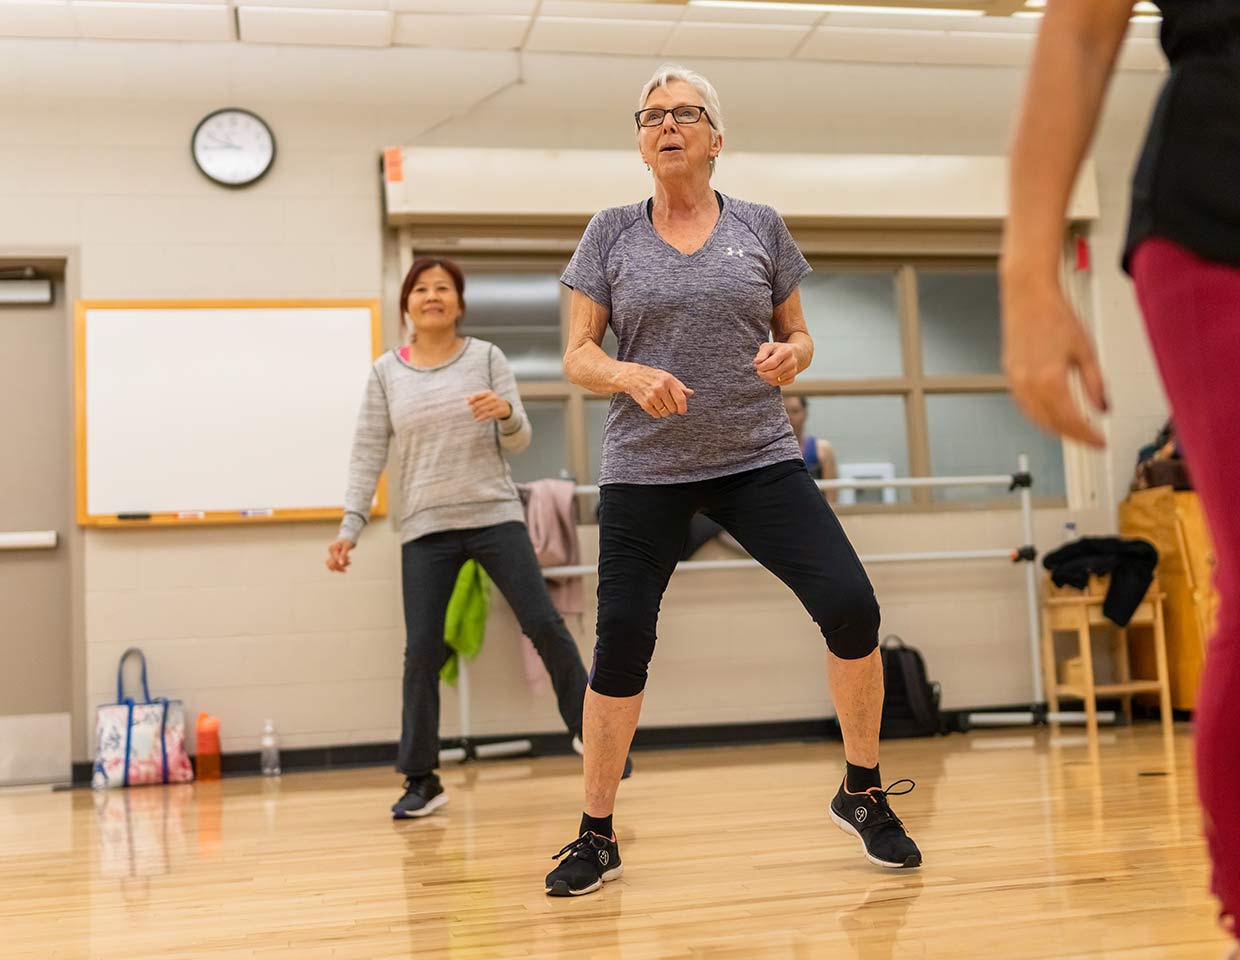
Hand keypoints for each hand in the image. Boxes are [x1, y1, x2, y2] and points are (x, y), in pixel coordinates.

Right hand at [326, 538, 354, 572]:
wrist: (349, 535)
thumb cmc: (348, 540)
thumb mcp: (347, 547)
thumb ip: (343, 555)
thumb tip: (341, 564)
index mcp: (333, 549)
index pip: (334, 560)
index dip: (341, 564)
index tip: (350, 563)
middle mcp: (331, 551)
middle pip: (332, 564)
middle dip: (340, 566)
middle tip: (350, 563)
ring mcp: (333, 553)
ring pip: (334, 564)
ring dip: (341, 565)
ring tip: (350, 562)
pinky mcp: (335, 554)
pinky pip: (336, 562)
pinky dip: (342, 563)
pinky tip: (348, 561)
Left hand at [467, 391, 512, 422]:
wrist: (505, 407)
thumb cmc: (492, 402)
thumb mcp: (486, 397)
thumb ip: (477, 397)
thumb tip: (466, 398)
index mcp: (488, 392)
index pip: (477, 396)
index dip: (471, 401)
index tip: (467, 405)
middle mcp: (493, 397)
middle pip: (479, 404)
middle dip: (473, 409)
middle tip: (471, 412)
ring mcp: (496, 404)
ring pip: (482, 409)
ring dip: (476, 414)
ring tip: (474, 416)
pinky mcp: (498, 411)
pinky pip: (487, 415)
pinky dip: (481, 418)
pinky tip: (477, 420)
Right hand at [622, 364, 693, 418]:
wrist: (632, 376)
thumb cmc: (652, 376)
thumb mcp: (667, 377)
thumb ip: (679, 386)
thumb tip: (690, 393)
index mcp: (668, 381)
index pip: (680, 399)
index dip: (683, 408)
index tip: (682, 411)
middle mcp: (661, 388)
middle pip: (673, 408)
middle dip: (672, 409)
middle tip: (668, 404)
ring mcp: (652, 396)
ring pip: (665, 413)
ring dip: (665, 412)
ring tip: (661, 405)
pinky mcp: (645, 403)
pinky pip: (656, 414)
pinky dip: (657, 413)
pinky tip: (655, 406)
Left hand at [754, 342, 798, 386]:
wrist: (792, 354)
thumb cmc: (777, 350)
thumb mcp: (768, 346)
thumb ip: (762, 353)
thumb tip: (757, 361)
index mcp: (786, 351)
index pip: (771, 363)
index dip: (761, 366)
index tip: (757, 363)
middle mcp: (792, 362)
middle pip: (773, 374)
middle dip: (762, 373)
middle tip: (759, 369)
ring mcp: (793, 371)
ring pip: (775, 380)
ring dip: (766, 377)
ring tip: (765, 370)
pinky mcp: (792, 379)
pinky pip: (778, 384)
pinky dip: (771, 380)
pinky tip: (771, 374)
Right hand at [1002, 274, 1108, 448]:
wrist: (1028, 296)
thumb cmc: (1055, 315)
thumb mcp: (1085, 350)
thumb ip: (1095, 383)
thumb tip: (1103, 408)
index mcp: (1050, 379)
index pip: (1071, 420)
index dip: (1088, 436)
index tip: (1101, 443)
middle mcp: (1029, 385)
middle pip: (1052, 424)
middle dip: (1074, 436)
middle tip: (1091, 441)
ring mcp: (1016, 382)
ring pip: (1036, 419)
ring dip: (1056, 430)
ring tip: (1075, 432)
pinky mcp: (1010, 376)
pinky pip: (1025, 407)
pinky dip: (1040, 417)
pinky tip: (1053, 416)